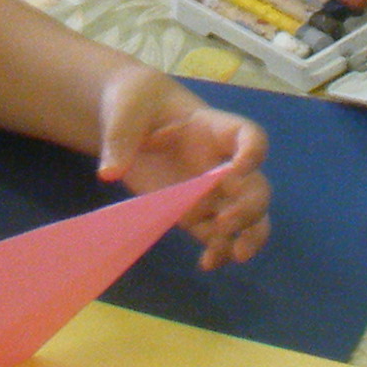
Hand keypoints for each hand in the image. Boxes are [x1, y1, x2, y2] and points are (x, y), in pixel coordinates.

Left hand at [95, 64, 270, 266]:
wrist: (129, 121)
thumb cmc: (136, 103)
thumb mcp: (125, 109)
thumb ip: (120, 138)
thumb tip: (110, 172)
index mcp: (214, 129)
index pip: (249, 138)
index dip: (252, 154)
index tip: (235, 172)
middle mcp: (222, 163)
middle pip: (256, 185)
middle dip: (249, 206)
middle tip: (225, 221)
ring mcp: (211, 191)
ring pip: (249, 216)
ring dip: (248, 235)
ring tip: (234, 254)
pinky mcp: (194, 212)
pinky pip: (217, 236)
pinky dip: (218, 251)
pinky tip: (207, 263)